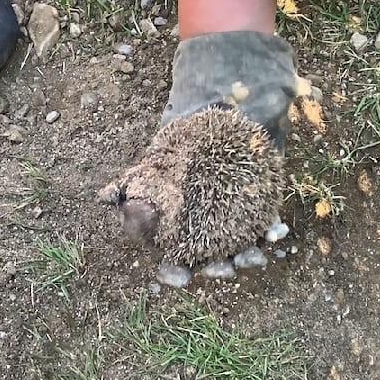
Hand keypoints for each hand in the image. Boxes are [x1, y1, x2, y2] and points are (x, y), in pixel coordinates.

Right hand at [99, 31, 294, 263]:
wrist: (221, 102)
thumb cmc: (183, 139)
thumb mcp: (156, 159)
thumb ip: (131, 182)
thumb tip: (104, 198)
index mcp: (179, 227)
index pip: (173, 260)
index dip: (174, 273)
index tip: (177, 276)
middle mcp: (209, 229)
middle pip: (211, 261)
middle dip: (217, 270)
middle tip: (222, 270)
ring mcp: (238, 218)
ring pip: (242, 248)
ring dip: (248, 258)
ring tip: (253, 257)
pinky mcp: (264, 201)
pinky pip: (268, 223)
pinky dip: (272, 230)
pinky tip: (275, 230)